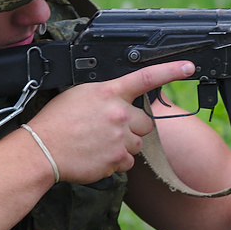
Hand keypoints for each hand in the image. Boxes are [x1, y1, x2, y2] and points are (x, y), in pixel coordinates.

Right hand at [24, 60, 195, 183]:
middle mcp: (119, 114)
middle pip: (146, 123)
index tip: (188, 67)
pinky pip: (127, 163)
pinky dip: (115, 162)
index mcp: (109, 92)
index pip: (147, 77)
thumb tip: (120, 100)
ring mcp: (120, 138)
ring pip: (137, 144)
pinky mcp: (116, 160)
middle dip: (133, 128)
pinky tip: (96, 156)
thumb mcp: (79, 94)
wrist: (41, 150)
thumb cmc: (56, 121)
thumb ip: (106, 95)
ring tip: (98, 143)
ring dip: (125, 146)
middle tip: (110, 129)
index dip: (171, 71)